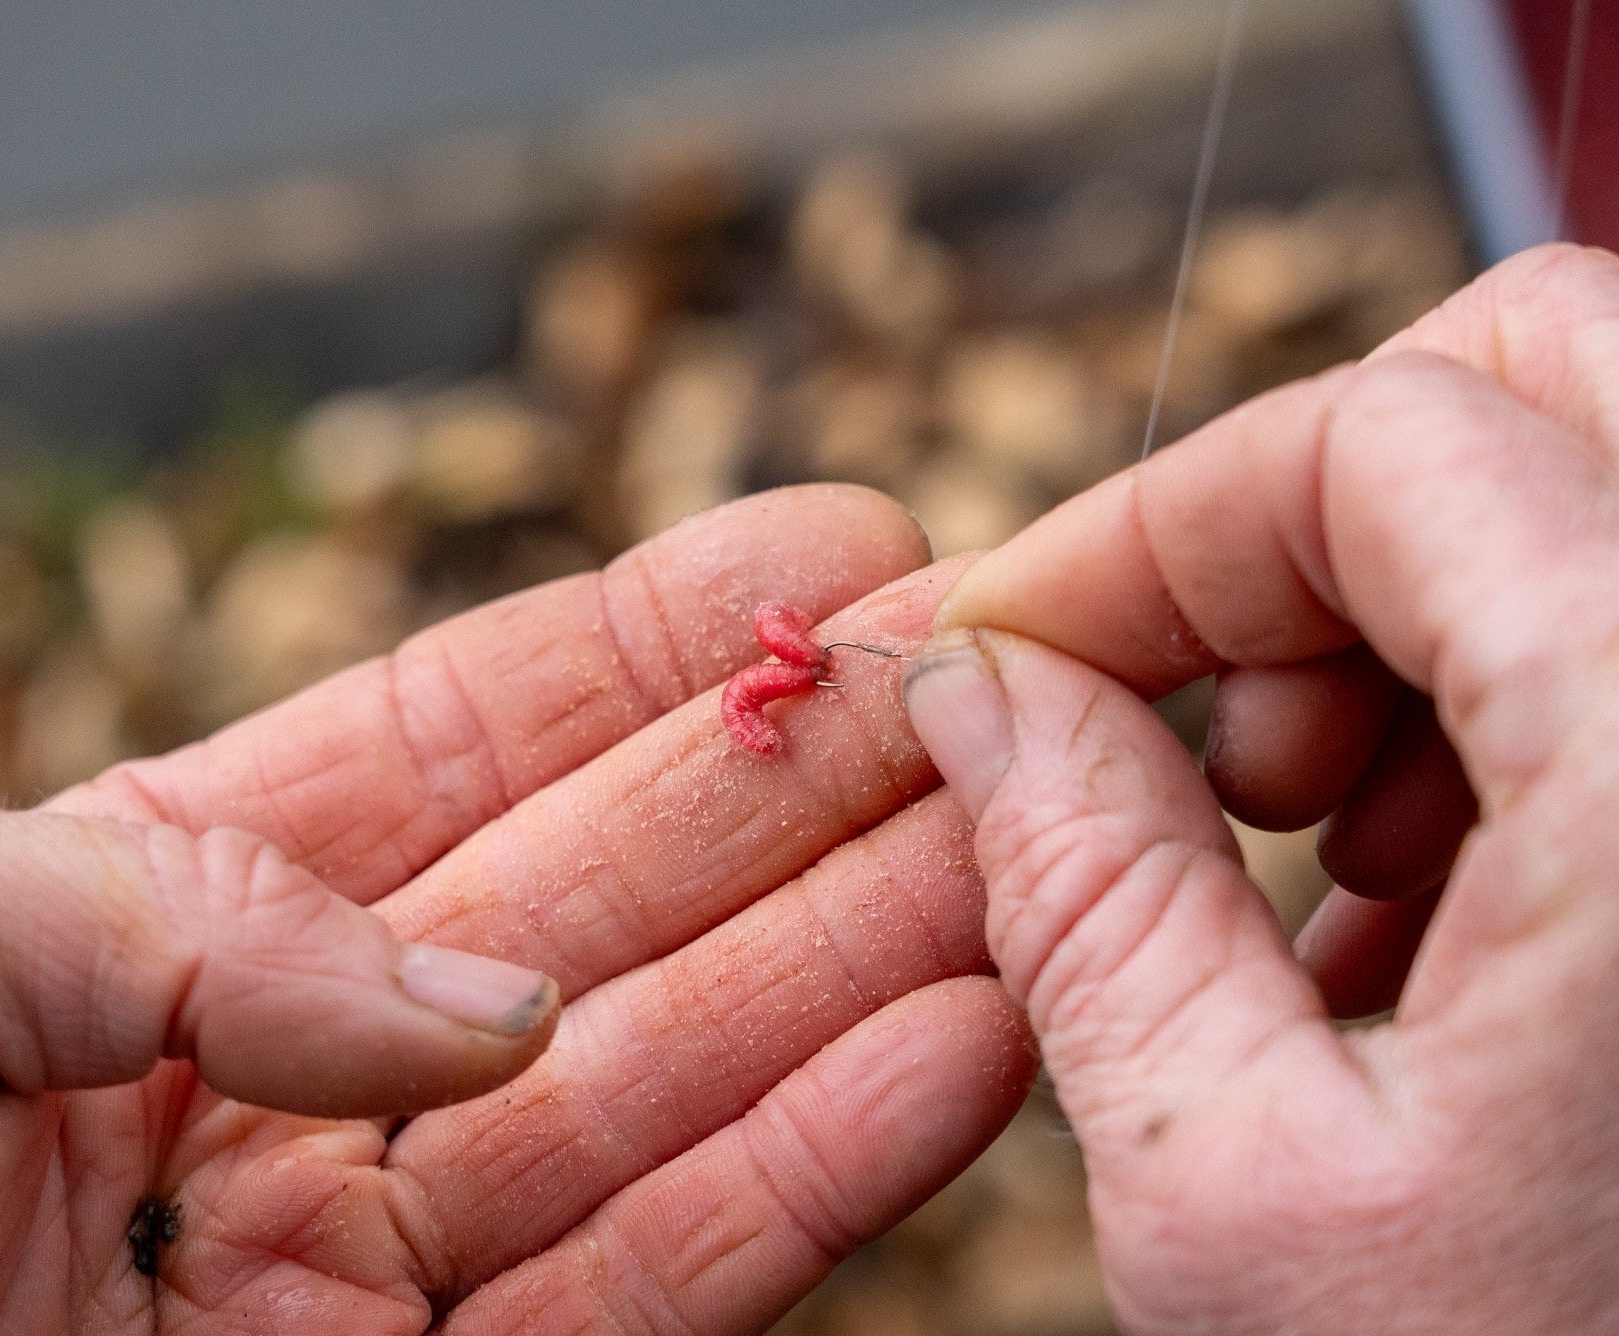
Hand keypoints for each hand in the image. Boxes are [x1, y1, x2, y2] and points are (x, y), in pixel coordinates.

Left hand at [0, 485, 1034, 1334]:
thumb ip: (192, 909)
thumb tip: (482, 1003)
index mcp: (131, 922)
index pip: (447, 755)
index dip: (643, 654)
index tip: (828, 557)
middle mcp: (273, 1082)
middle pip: (599, 915)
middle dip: (800, 796)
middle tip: (992, 697)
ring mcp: (353, 1265)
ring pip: (662, 1096)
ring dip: (856, 967)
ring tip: (1033, 856)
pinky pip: (643, 1292)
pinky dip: (806, 1179)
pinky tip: (950, 1048)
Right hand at [903, 244, 1618, 1332]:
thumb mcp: (1241, 1196)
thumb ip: (1078, 886)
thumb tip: (978, 695)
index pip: (1390, 447)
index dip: (1152, 525)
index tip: (1020, 643)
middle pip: (1556, 377)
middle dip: (1309, 515)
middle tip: (1208, 717)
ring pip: (1607, 493)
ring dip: (1407, 620)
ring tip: (1312, 856)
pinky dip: (1513, 713)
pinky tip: (1429, 919)